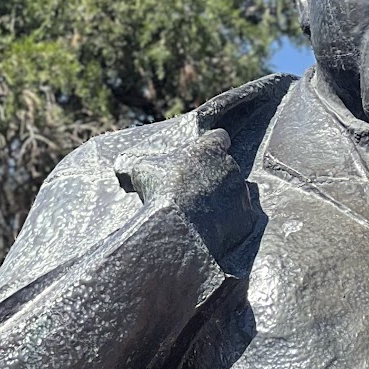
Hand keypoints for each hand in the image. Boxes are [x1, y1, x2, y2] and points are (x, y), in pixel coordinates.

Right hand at [115, 126, 255, 263]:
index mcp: (211, 147)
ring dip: (223, 200)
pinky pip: (241, 218)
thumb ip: (137, 163)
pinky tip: (213, 230)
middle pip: (227, 168)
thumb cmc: (160, 192)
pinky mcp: (246, 217)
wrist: (178, 228)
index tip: (202, 157)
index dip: (212, 147)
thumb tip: (121, 165)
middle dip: (214, 177)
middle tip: (195, 192)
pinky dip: (230, 223)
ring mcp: (242, 192)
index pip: (219, 138)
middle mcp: (231, 166)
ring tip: (201, 215)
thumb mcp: (141, 169)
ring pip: (235, 193)